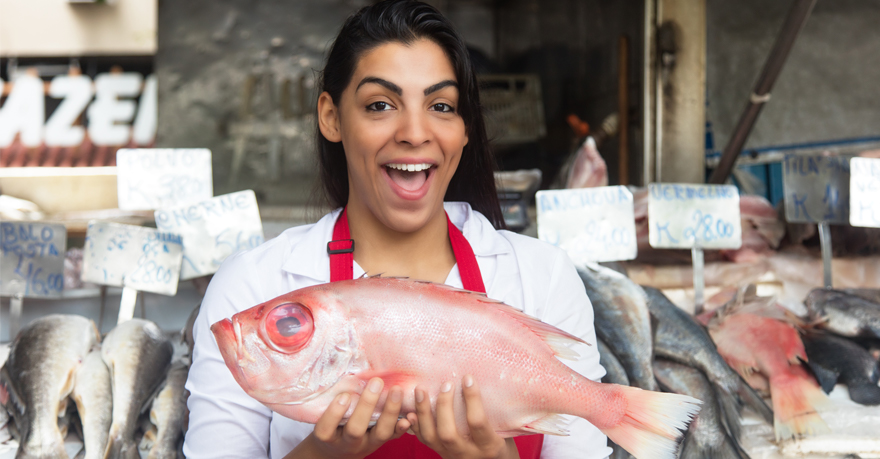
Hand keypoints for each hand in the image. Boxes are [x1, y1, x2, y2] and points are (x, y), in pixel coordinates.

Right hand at [292, 378, 410, 458]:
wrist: (341, 448)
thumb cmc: (332, 424)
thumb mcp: (325, 415)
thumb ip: (332, 398)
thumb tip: (344, 369)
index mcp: (330, 436)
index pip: (326, 429)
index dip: (334, 414)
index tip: (343, 396)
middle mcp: (348, 443)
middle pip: (355, 430)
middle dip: (366, 405)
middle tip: (376, 382)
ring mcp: (368, 444)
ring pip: (381, 433)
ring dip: (390, 411)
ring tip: (396, 390)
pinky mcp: (383, 443)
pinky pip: (394, 436)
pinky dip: (403, 425)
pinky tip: (411, 413)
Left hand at [406, 375, 518, 458]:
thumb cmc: (503, 447)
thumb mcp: (504, 432)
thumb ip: (492, 413)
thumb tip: (480, 381)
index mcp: (488, 446)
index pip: (476, 422)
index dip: (472, 399)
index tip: (468, 378)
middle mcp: (467, 453)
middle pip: (448, 432)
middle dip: (443, 406)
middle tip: (446, 384)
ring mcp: (451, 456)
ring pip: (431, 437)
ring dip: (423, 412)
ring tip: (420, 390)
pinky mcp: (440, 455)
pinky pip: (424, 441)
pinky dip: (416, 425)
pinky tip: (411, 410)